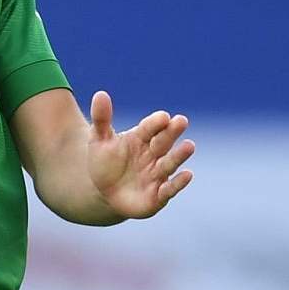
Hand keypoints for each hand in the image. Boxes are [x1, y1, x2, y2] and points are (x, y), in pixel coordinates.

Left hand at [86, 90, 192, 219]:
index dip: (156, 122)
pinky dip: (178, 183)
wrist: (104, 193)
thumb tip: (100, 94)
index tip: (163, 117)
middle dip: (172, 132)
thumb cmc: (104, 163)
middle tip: (181, 121)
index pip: (150, 127)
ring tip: (190, 146)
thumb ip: (101, 119)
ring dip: (179, 155)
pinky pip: (170, 189)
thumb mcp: (99, 140)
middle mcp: (153, 154)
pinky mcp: (158, 195)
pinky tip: (187, 174)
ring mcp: (157, 174)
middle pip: (164, 141)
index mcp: (141, 137)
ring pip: (170, 163)